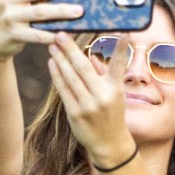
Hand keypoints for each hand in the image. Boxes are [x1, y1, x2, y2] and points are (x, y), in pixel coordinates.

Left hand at [47, 32, 134, 167]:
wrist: (109, 143)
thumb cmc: (112, 115)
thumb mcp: (115, 96)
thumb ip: (104, 76)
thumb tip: (91, 57)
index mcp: (116, 90)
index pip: (118, 65)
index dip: (121, 48)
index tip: (123, 32)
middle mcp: (102, 96)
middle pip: (83, 68)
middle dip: (70, 49)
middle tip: (61, 34)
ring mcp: (88, 105)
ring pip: (70, 77)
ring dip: (60, 59)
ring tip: (52, 45)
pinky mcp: (74, 113)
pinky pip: (63, 90)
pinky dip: (56, 75)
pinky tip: (52, 63)